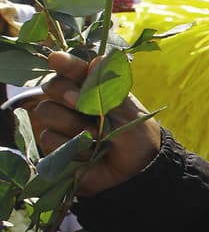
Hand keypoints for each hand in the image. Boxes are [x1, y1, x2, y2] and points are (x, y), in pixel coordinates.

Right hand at [33, 52, 161, 196]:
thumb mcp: (129, 112)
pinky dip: (69, 145)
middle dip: (66, 93)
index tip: (57, 59)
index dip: (65, 63)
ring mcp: (64, 124)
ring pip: (47, 111)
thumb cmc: (138, 138)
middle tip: (80, 104)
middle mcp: (75, 104)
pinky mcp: (57, 146)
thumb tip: (97, 59)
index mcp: (96, 90)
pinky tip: (89, 153)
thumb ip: (109, 88)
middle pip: (52, 87)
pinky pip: (48, 137)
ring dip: (72, 124)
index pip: (75, 70)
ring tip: (96, 137)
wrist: (138, 173)